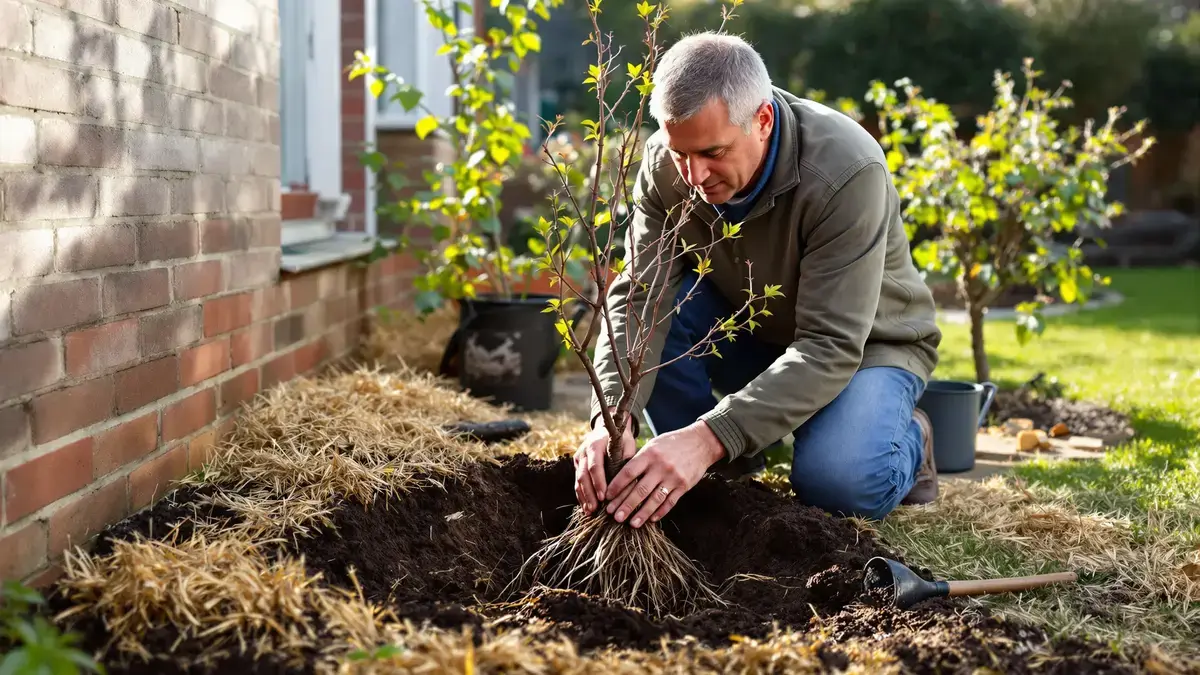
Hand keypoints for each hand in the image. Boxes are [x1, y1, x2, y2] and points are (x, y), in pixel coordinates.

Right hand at [573, 415, 635, 514]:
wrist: (606, 427)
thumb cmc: (620, 438)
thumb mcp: (627, 445)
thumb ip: (627, 461)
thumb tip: (632, 483)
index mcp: (595, 445)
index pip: (594, 466)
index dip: (598, 482)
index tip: (604, 497)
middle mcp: (583, 452)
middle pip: (583, 476)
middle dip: (589, 494)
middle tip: (595, 509)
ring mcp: (578, 459)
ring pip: (578, 480)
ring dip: (584, 497)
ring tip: (589, 512)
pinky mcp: (577, 465)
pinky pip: (577, 482)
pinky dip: (581, 495)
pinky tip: (586, 507)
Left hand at [605, 421, 725, 528]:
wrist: (700, 442)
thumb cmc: (671, 443)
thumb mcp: (653, 445)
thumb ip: (639, 460)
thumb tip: (619, 479)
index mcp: (649, 454)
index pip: (628, 473)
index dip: (616, 487)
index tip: (607, 497)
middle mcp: (660, 466)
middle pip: (640, 490)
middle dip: (626, 505)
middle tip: (615, 516)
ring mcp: (673, 477)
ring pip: (655, 499)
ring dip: (642, 514)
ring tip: (631, 524)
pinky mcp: (684, 486)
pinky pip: (670, 502)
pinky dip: (660, 512)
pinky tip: (651, 520)